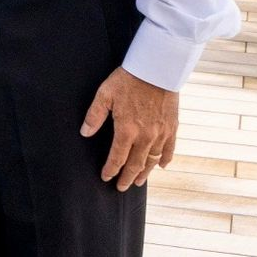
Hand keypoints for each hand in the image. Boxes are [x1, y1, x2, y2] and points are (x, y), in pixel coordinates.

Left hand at [82, 67, 177, 189]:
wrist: (157, 70)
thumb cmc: (128, 80)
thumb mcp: (104, 94)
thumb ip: (94, 115)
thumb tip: (85, 133)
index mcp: (127, 129)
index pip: (117, 157)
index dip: (111, 170)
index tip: (106, 178)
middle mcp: (145, 136)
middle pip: (135, 164)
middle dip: (127, 178)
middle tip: (121, 187)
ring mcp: (161, 133)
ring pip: (152, 160)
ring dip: (145, 173)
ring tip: (139, 182)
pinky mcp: (172, 128)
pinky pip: (169, 149)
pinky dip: (165, 160)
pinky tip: (161, 166)